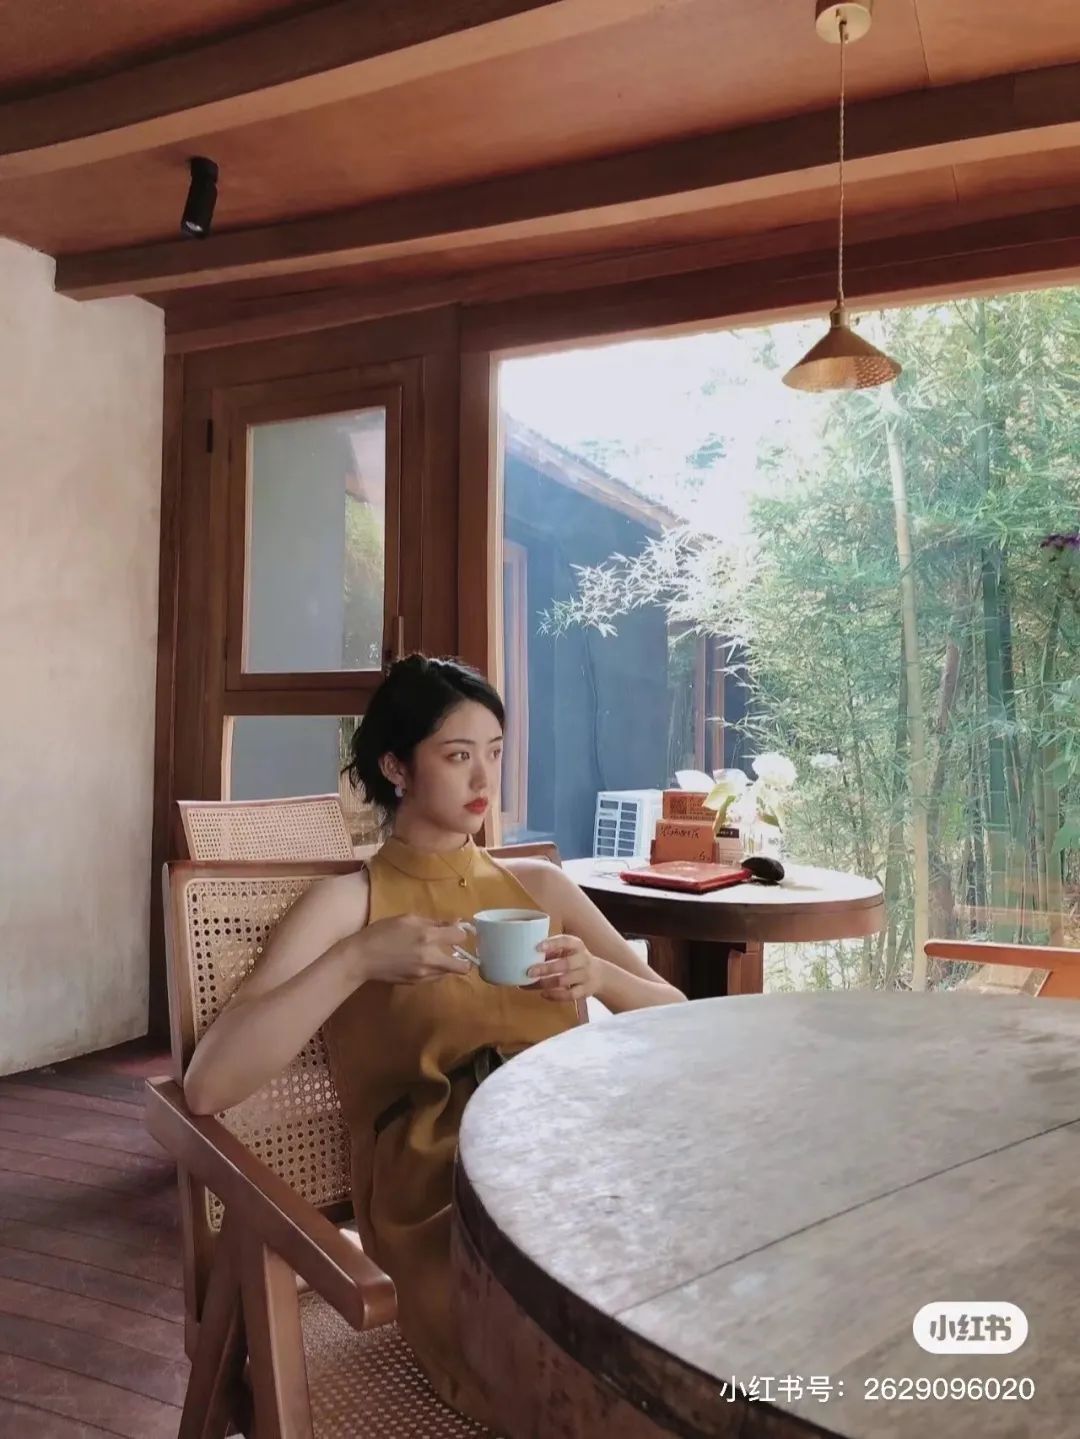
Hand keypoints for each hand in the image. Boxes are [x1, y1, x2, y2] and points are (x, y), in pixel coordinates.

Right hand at [354, 914, 473, 984]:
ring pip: (449, 973)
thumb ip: (433, 922)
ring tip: (433, 955)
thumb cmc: (382, 932)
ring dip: (447, 964)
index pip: (460, 937)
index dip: (460, 933)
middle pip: (463, 966)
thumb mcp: (408, 919)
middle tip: (454, 951)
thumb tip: (455, 922)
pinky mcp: (417, 983)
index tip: (455, 932)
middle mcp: (430, 958)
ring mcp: (424, 974)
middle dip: (463, 959)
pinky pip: (435, 977)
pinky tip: (421, 962)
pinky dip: (434, 970)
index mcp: (428, 936)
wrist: (361, 958)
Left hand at [527, 934, 601, 1002]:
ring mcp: (585, 976)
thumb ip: (551, 952)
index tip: (536, 947)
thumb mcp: (568, 951)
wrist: (600, 975)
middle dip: (545, 968)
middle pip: (565, 964)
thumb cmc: (575, 960)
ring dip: (545, 983)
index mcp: (577, 946)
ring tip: (530, 984)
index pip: (566, 941)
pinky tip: (543, 994)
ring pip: (564, 981)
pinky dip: (555, 996)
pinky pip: (569, 995)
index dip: (552, 944)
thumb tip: (525, 955)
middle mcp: (583, 959)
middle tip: (529, 971)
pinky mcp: (585, 991)